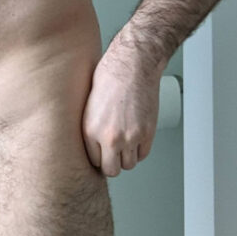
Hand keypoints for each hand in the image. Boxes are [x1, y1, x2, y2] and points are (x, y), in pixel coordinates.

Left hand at [81, 41, 165, 176]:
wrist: (132, 65)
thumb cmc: (109, 77)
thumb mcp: (89, 105)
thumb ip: (91, 128)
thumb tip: (94, 146)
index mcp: (90, 130)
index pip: (93, 162)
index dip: (98, 157)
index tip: (101, 153)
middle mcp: (110, 138)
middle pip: (111, 170)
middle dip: (112, 163)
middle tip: (113, 154)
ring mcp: (130, 137)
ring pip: (129, 165)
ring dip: (127, 156)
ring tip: (125, 143)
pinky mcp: (147, 133)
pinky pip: (143, 154)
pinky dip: (140, 149)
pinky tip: (135, 137)